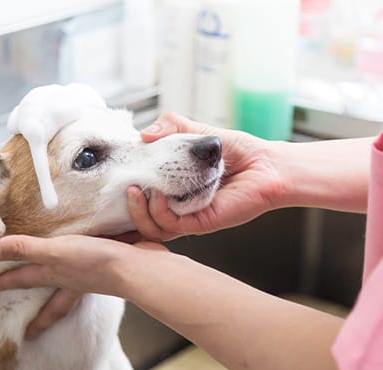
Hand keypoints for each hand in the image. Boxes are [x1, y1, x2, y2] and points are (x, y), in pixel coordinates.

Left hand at [0, 235, 166, 337]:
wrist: (136, 267)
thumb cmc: (95, 262)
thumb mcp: (55, 253)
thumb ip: (25, 250)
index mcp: (55, 275)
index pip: (23, 279)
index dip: (4, 282)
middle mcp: (71, 279)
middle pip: (49, 299)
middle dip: (39, 314)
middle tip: (30, 330)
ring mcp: (91, 275)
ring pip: (70, 286)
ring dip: (62, 290)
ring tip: (60, 291)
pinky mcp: (109, 263)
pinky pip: (91, 269)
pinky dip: (87, 266)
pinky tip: (92, 260)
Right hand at [129, 112, 286, 240]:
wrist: (268, 164)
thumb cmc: (239, 152)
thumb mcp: (199, 134)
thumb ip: (172, 128)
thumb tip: (144, 133)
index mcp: (175, 190)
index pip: (143, 201)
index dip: (125, 196)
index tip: (114, 179)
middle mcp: (180, 207)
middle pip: (142, 221)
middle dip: (126, 211)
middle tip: (124, 187)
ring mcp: (189, 217)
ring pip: (153, 228)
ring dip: (139, 213)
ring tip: (135, 192)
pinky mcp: (201, 222)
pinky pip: (172, 225)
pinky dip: (160, 213)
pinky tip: (159, 196)